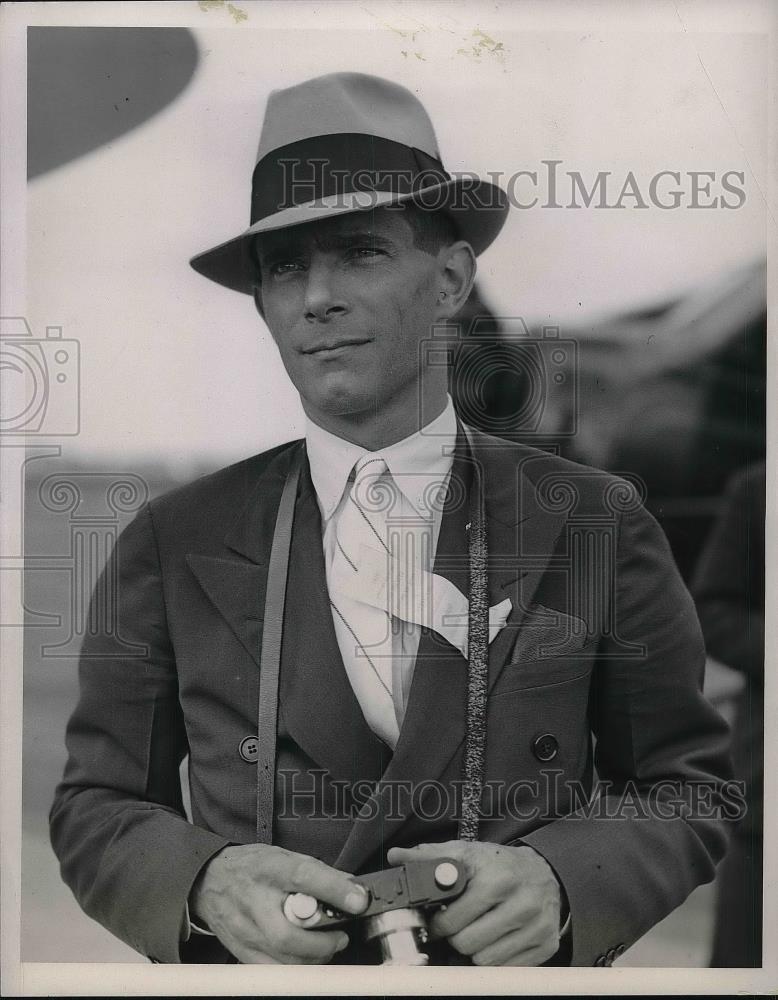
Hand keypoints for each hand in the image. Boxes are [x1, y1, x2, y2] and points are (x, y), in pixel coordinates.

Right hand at [190, 844, 368, 963]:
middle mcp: (255, 900)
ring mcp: (245, 929)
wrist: (210, 880)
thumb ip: (317, 873)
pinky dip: (296, 967)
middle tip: (341, 937)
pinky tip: (306, 957)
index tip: (359, 901)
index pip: (304, 876)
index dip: (334, 890)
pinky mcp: (240, 950)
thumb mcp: (283, 856)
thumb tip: (353, 887)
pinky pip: (273, 970)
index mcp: (270, 868)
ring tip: (327, 946)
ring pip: (283, 957)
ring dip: (314, 957)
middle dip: (323, 942)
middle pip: (289, 933)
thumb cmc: (252, 866)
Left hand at [387, 841, 561, 965]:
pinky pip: (507, 969)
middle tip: (457, 926)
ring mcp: (536, 927)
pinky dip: (495, 958)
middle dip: (455, 937)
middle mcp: (521, 903)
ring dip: (474, 950)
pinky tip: (493, 939)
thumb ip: (430, 856)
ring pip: (485, 960)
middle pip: (467, 944)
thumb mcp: (466, 853)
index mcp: (497, 879)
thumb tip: (397, 857)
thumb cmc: (499, 865)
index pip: (453, 921)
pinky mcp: (546, 945)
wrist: (543, 872)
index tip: (438, 920)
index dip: (439, 923)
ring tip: (475, 931)